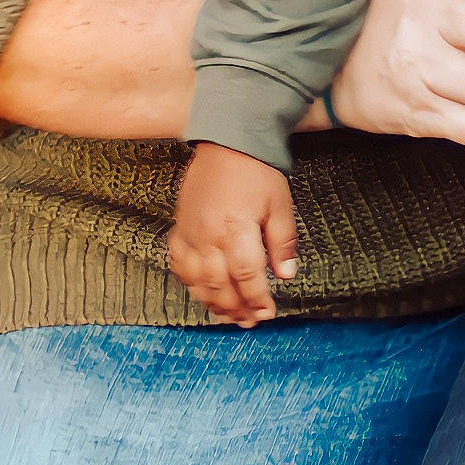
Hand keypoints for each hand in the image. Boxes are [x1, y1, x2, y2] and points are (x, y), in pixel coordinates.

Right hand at [168, 144, 298, 324]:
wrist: (227, 144)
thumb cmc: (258, 174)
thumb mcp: (280, 206)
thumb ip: (282, 243)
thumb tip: (285, 275)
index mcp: (236, 229)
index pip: (247, 276)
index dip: (257, 299)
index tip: (268, 313)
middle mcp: (208, 236)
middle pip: (219, 285)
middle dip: (236, 308)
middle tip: (250, 321)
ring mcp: (190, 234)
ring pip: (196, 281)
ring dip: (213, 303)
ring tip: (229, 316)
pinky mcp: (179, 230)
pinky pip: (179, 265)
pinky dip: (190, 283)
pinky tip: (203, 293)